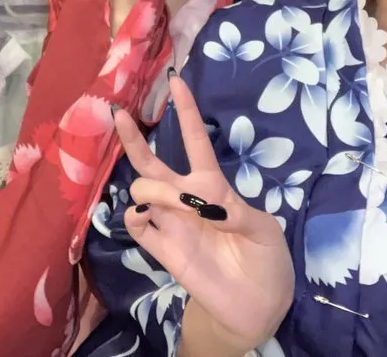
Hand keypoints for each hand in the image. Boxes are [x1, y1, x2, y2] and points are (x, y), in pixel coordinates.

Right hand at [114, 74, 293, 352]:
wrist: (258, 304)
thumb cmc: (267, 259)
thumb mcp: (265, 231)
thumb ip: (238, 213)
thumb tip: (207, 204)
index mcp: (214, 187)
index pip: (196, 141)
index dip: (186, 113)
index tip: (176, 82)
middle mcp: (186, 199)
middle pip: (152, 162)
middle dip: (133, 138)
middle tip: (118, 114)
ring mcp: (171, 222)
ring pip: (142, 188)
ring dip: (152, 189)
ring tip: (174, 205)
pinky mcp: (162, 248)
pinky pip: (136, 224)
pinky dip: (134, 215)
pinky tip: (145, 216)